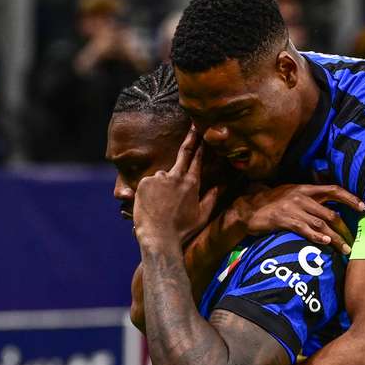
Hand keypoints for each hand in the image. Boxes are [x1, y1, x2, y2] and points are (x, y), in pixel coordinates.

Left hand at [133, 127, 220, 246]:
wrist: (159, 238)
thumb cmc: (182, 230)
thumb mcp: (202, 216)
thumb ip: (211, 198)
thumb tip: (219, 186)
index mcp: (192, 184)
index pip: (198, 159)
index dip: (201, 145)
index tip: (203, 132)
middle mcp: (176, 176)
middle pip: (184, 154)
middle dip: (190, 139)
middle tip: (193, 126)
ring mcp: (159, 178)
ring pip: (162, 176)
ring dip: (162, 186)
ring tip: (161, 205)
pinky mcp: (145, 182)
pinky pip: (149, 183)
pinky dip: (149, 191)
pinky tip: (152, 205)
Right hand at [230, 184, 362, 254]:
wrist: (247, 209)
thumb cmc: (270, 203)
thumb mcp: (290, 194)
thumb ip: (308, 199)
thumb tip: (327, 209)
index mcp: (305, 188)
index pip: (333, 190)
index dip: (350, 198)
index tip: (363, 207)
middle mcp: (301, 196)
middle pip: (331, 212)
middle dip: (345, 228)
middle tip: (354, 240)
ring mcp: (293, 208)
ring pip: (321, 223)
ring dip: (335, 238)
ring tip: (344, 249)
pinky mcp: (284, 219)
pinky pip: (305, 229)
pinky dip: (317, 236)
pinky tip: (325, 242)